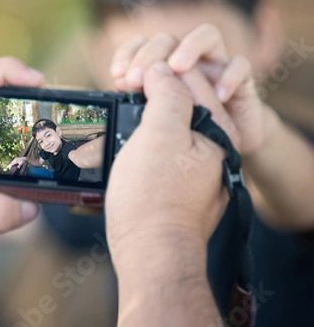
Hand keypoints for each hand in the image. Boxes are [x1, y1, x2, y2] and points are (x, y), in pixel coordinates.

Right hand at [106, 62, 230, 257]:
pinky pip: (156, 155)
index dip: (156, 71)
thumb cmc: (153, 198)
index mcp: (217, 130)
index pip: (189, 80)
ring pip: (162, 130)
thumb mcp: (160, 135)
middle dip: (143, 98)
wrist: (150, 256)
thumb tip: (162, 70)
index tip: (126, 78)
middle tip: (115, 99)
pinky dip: (134, 148)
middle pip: (176, 104)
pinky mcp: (176, 186)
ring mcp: (194, 169)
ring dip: (134, 124)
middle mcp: (211, 148)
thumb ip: (168, 94)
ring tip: (108, 129)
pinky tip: (115, 153)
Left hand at [110, 24, 268, 154]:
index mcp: (160, 69)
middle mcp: (186, 62)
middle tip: (137, 80)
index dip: (128, 53)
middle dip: (150, 54)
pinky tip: (217, 96)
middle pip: (167, 39)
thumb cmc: (183, 138)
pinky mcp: (242, 81)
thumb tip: (107, 110)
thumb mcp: (151, 127)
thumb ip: (133, 111)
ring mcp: (214, 67)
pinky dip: (229, 76)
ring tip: (177, 68)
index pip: (141, 45)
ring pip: (207, 36)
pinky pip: (240, 66)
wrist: (226, 151)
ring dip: (189, 48)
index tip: (117, 75)